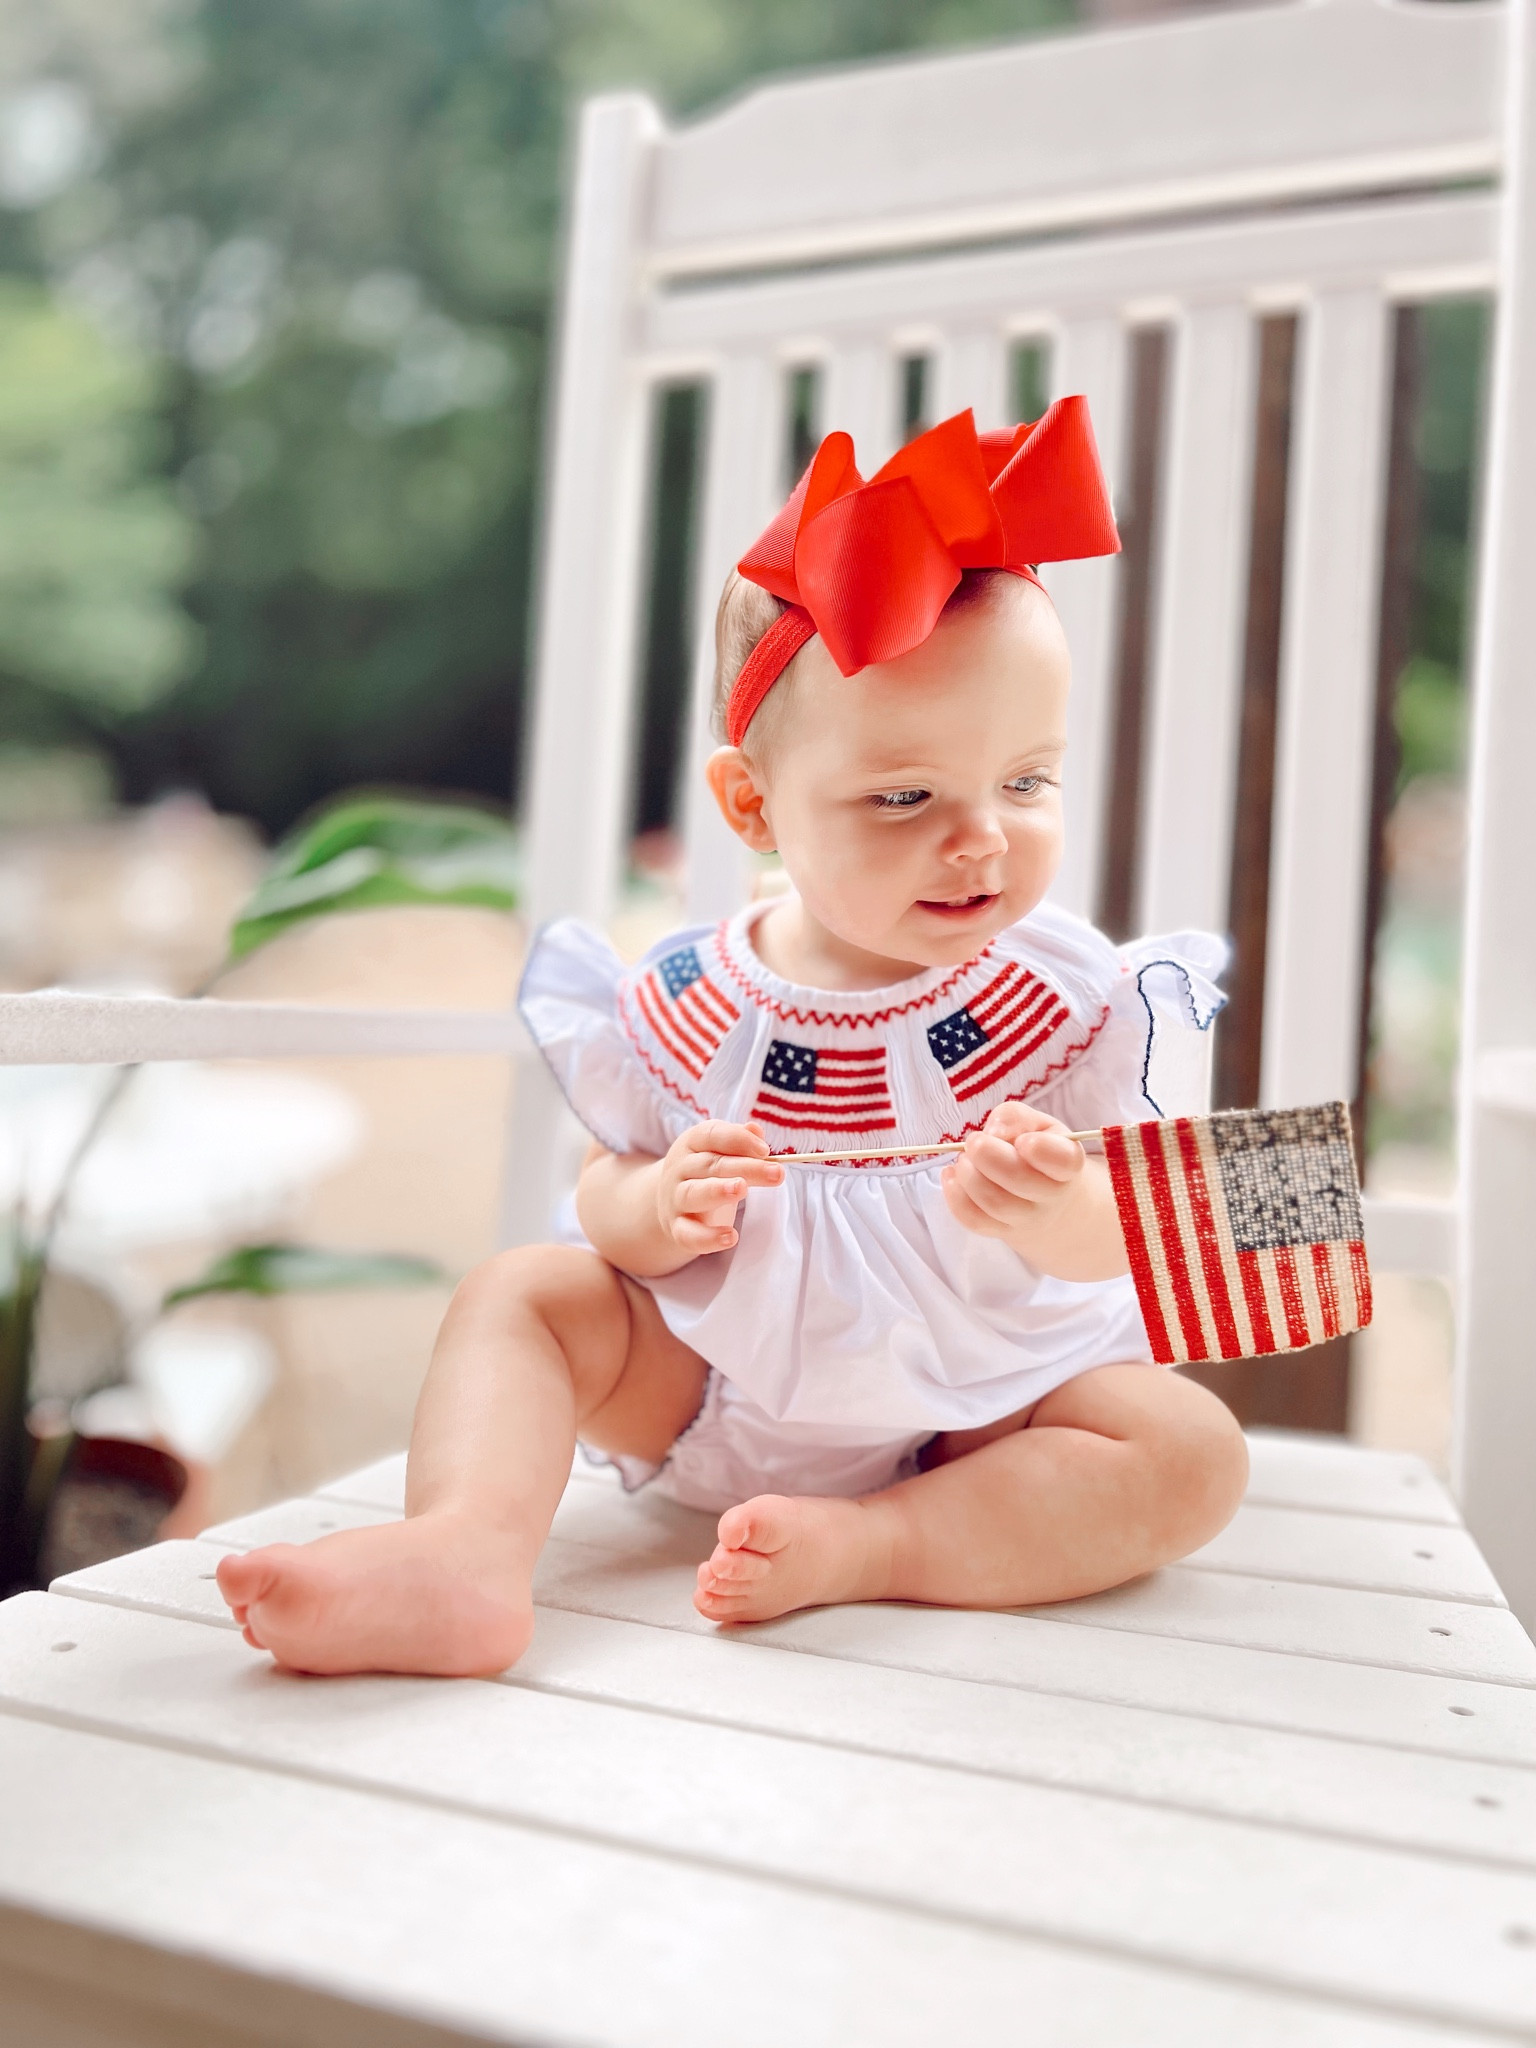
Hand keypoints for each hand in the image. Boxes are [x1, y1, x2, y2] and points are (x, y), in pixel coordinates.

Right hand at [656, 1120, 783, 1254]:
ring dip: (718, 1191)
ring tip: (742, 1190)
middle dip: (746, 1168)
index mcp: (691, 1144)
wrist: (671, 1201)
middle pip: (711, 1165)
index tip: (766, 1150)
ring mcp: (676, 1199)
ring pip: (695, 1194)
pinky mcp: (677, 1228)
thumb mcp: (721, 1151)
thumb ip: (739, 1141)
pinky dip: (708, 1238)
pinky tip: (731, 1237)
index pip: (712, 1135)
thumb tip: (756, 1130)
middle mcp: (680, 1169)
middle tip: (777, 1172)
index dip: (739, 1140)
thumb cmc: (706, 1172)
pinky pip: (689, 1234)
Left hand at [942, 1100, 1084, 1245]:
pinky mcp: (1004, 1231)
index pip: (1063, 1160)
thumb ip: (1016, 1117)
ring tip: (963, 1159)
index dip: (1040, 1148)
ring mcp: (1028, 1218)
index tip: (1023, 1140)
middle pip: (1019, 1180)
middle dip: (987, 1154)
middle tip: (974, 1140)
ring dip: (969, 1175)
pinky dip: (956, 1197)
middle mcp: (1052, 1196)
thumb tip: (993, 1131)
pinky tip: (952, 1176)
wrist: (1055, 1206)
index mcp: (1067, 1164)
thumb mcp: (1040, 1126)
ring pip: (995, 1203)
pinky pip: (975, 1221)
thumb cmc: (1043, 1155)